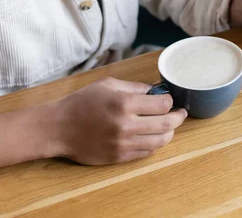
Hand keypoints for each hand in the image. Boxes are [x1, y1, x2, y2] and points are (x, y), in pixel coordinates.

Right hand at [49, 77, 186, 164]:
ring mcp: (123, 143)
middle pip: (165, 124)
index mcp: (124, 103)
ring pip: (159, 141)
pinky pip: (146, 152)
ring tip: (170, 126)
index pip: (161, 104)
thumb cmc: (82, 102)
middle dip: (178, 118)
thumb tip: (154, 89)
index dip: (170, 100)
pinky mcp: (119, 157)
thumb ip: (134, 86)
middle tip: (181, 113)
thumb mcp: (107, 84)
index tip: (170, 98)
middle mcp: (126, 125)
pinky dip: (155, 144)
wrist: (60, 127)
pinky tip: (154, 136)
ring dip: (169, 133)